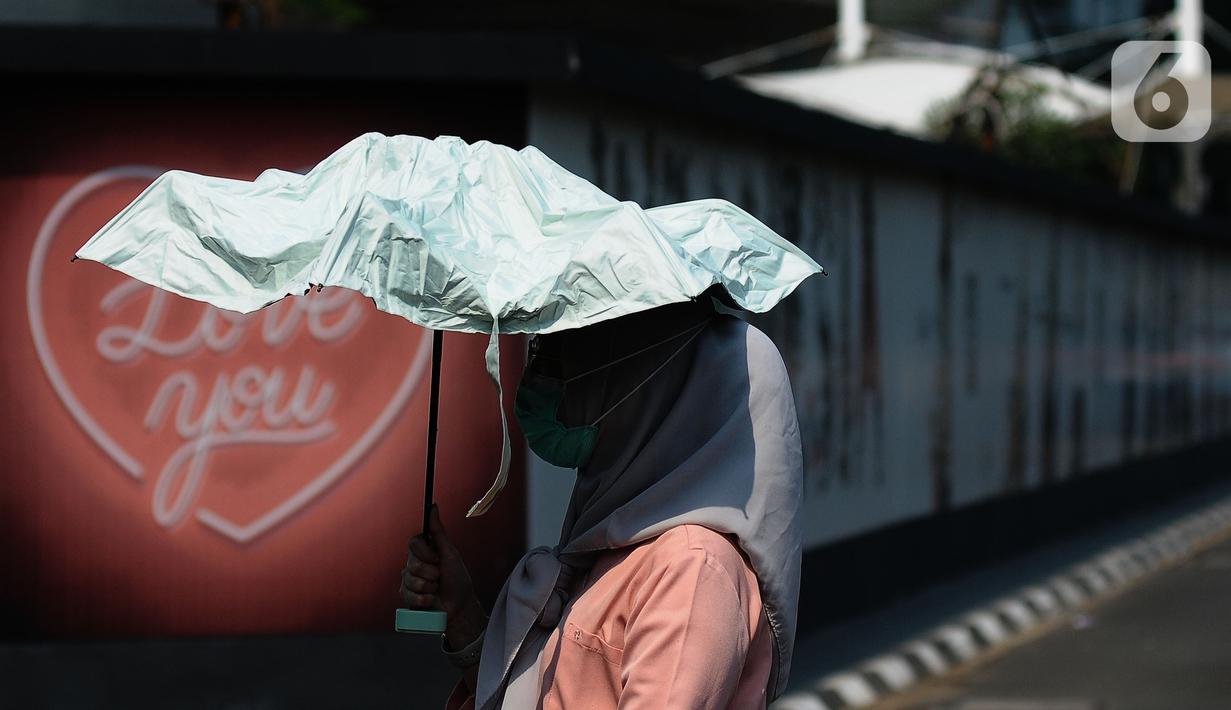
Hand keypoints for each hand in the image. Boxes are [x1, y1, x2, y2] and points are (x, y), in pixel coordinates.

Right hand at [401, 505, 485, 648]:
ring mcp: (408, 581)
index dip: (424, 552)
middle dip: (430, 572)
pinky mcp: (406, 597)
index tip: (437, 558)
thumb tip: (433, 505)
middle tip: (440, 577)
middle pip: (411, 563)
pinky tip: (431, 600)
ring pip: (409, 580)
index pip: (413, 543)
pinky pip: (406, 594)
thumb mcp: (450, 553)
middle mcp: (413, 564)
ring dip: (428, 586)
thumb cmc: (457, 578)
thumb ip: (438, 531)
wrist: (460, 606)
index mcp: (424, 551)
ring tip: (437, 589)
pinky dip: (422, 599)